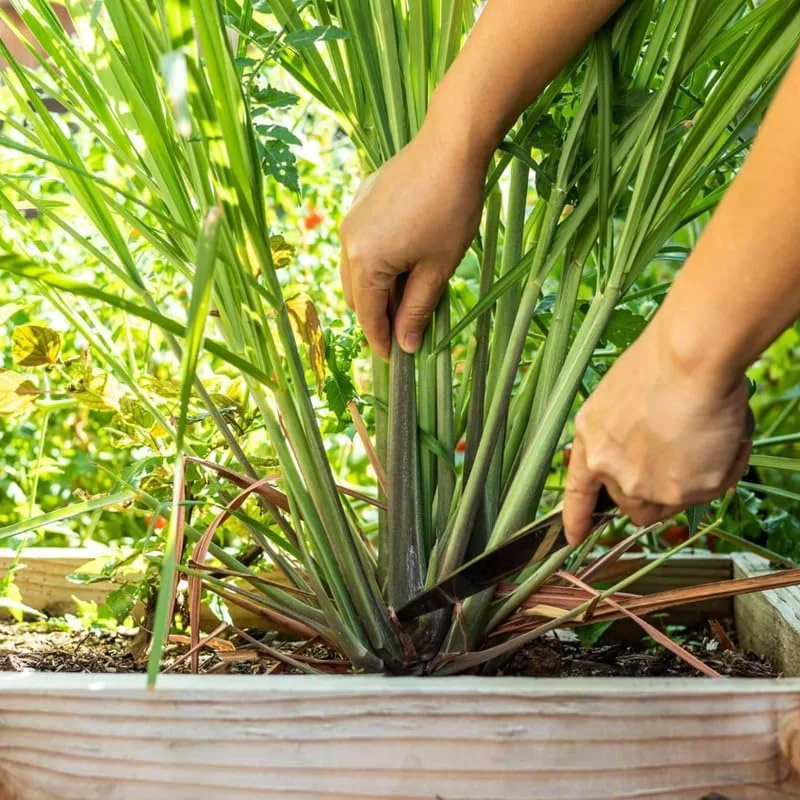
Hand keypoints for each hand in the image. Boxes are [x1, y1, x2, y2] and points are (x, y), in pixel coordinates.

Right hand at [339, 123, 487, 357]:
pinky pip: (361, 245)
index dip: (381, 341)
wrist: (450, 146)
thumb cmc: (450, 210)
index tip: (395, 359)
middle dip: (378, 315)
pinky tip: (406, 258)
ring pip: (356, 271)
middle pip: (357, 296)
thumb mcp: (437, 269)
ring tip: (410, 293)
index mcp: (364, 262)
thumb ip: (417, 310)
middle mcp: (348, 242)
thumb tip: (406, 345)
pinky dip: (377, 262)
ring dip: (377, 289)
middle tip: (408, 327)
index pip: (368, 316)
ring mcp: (351, 219)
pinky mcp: (360, 203)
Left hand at [563, 315, 752, 544]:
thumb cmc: (659, 366)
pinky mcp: (682, 493)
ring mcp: (645, 487)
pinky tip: (721, 439)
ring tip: (702, 442)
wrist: (688, 361)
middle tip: (677, 461)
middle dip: (652, 492)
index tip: (574, 537)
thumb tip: (645, 456)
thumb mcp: (617, 401)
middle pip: (631, 505)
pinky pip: (708, 492)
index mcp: (590, 442)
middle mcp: (611, 472)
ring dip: (684, 485)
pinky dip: (720, 471)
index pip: (578, 493)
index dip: (576, 518)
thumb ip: (621, 437)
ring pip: (668, 504)